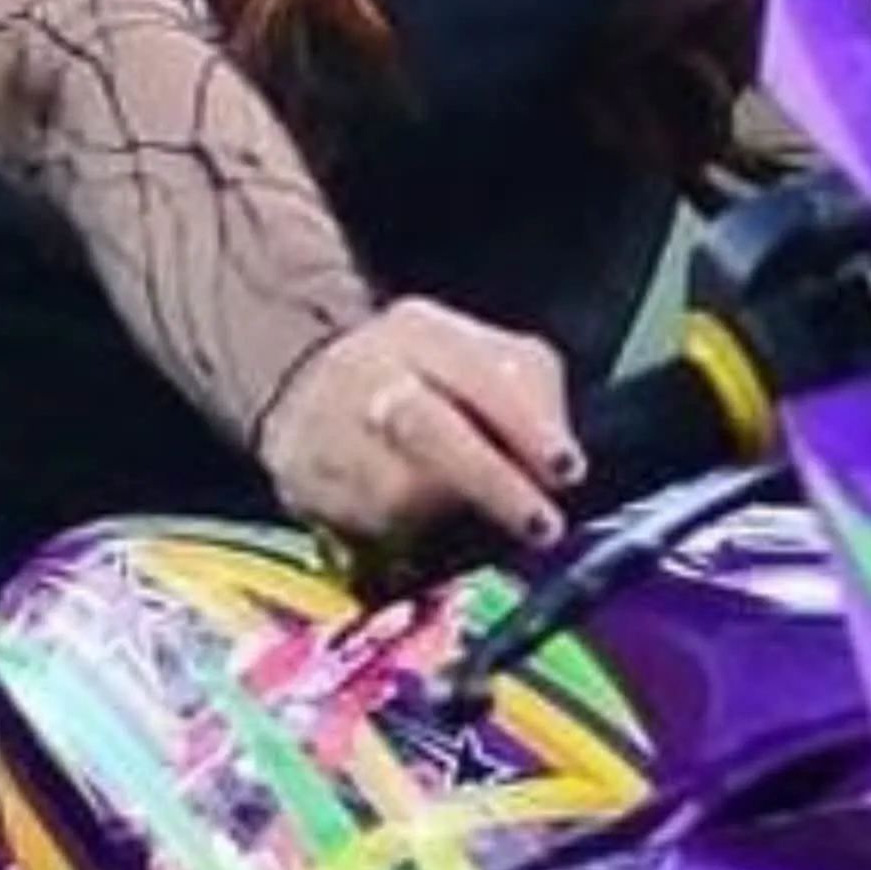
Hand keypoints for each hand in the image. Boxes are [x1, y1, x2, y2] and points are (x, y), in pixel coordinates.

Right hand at [260, 299, 579, 555]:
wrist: (303, 388)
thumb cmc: (420, 379)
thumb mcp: (478, 357)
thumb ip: (529, 393)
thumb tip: (555, 465)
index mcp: (421, 332)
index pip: (480, 372)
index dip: (528, 425)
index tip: (567, 469)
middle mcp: (368, 373)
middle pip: (430, 428)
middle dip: (492, 483)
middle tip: (542, 525)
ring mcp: (329, 430)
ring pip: (397, 489)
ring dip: (451, 518)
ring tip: (480, 529)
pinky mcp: (306, 485)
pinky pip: (369, 525)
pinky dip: (408, 536)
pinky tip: (424, 532)